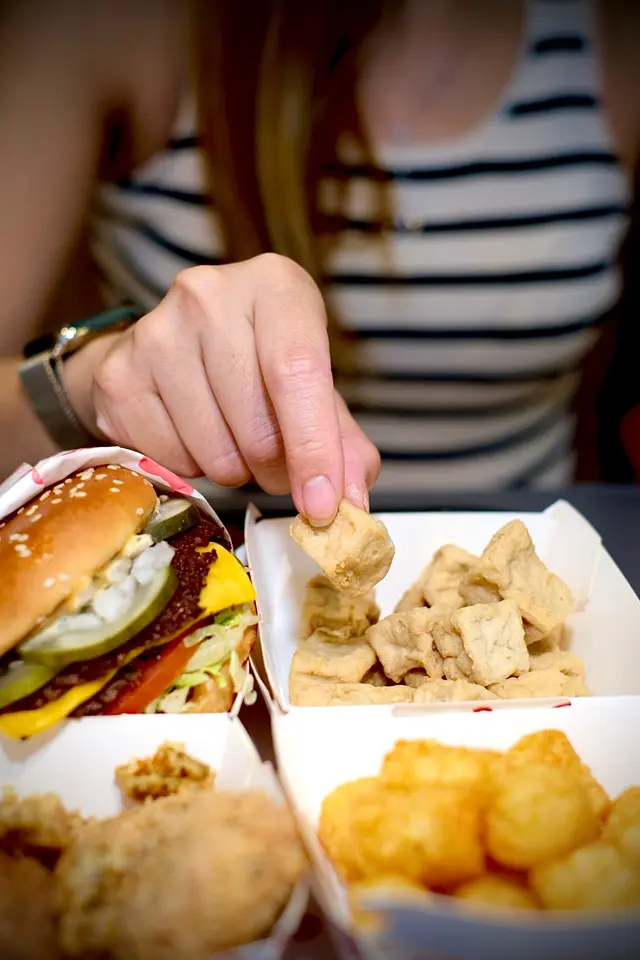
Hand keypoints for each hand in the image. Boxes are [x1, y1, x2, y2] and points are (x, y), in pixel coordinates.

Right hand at [63, 254, 379, 522]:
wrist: (168, 347)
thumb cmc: (253, 364)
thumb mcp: (310, 385)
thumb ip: (341, 441)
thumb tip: (352, 501)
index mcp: (274, 286)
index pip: (297, 372)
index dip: (314, 449)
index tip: (324, 506)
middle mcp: (209, 296)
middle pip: (258, 425)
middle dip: (277, 469)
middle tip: (276, 463)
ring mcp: (154, 332)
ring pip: (215, 452)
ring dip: (234, 469)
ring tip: (232, 439)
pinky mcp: (117, 376)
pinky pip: (169, 461)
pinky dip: (190, 468)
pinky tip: (192, 435)